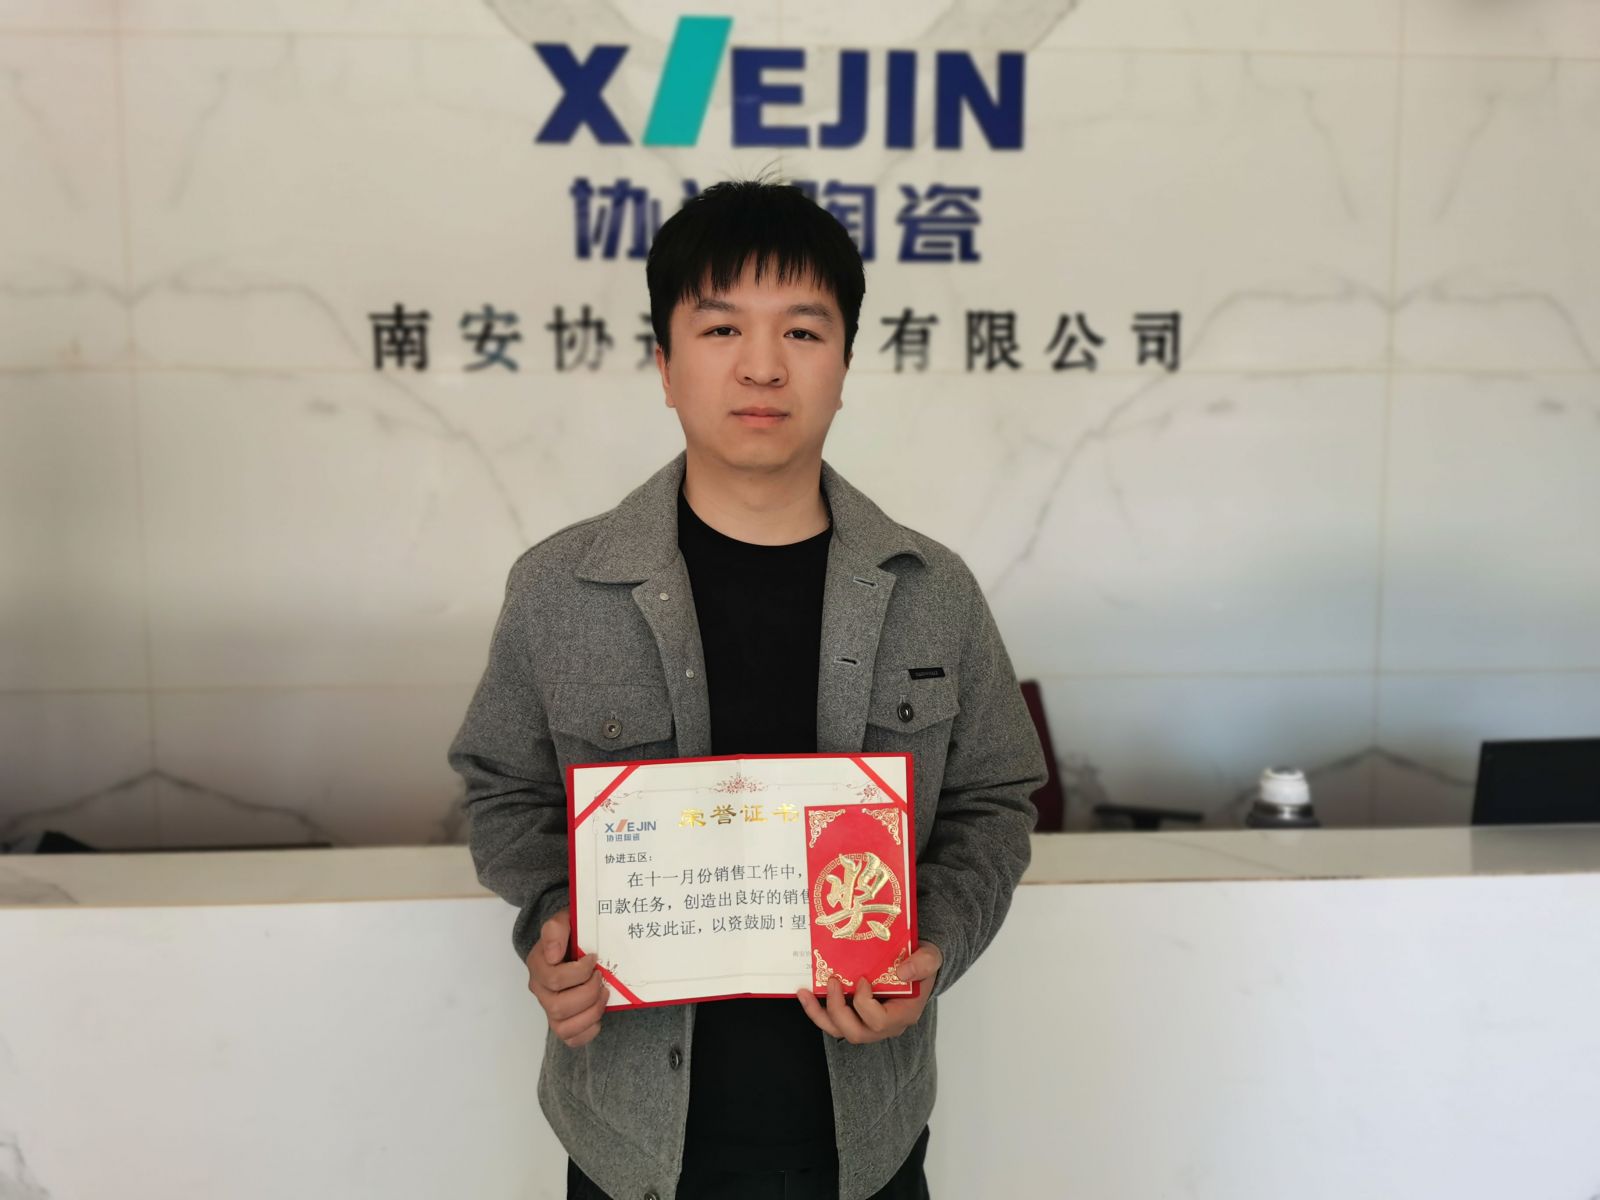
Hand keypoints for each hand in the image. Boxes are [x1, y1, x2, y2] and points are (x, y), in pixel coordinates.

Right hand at [525, 909, 608, 1047]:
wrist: (576, 941)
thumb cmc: (573, 931)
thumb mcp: (564, 920)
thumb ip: (555, 929)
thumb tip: (553, 954)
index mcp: (538, 964)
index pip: (554, 978)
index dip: (579, 972)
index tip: (594, 958)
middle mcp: (540, 989)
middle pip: (558, 1006)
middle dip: (588, 993)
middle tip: (601, 977)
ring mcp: (549, 1008)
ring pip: (563, 1027)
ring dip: (590, 1013)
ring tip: (604, 994)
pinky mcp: (562, 1022)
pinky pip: (570, 1039)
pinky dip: (587, 1031)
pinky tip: (598, 1016)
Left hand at [795, 942, 942, 1044]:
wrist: (916, 963)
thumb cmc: (921, 963)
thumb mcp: (930, 958)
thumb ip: (923, 963)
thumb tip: (903, 972)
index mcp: (903, 1015)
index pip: (879, 1022)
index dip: (865, 1004)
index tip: (861, 978)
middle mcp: (884, 1026)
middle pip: (856, 1033)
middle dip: (838, 1009)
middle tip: (833, 981)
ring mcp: (868, 1023)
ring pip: (840, 1031)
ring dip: (820, 1014)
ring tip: (805, 993)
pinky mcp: (855, 1015)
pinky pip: (833, 1021)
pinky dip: (816, 1010)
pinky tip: (805, 993)